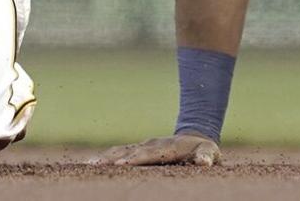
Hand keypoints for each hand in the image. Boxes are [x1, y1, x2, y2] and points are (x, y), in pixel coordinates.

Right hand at [97, 132, 220, 166]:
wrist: (194, 135)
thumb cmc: (203, 149)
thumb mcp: (210, 152)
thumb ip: (207, 157)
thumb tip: (204, 163)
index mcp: (168, 148)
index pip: (150, 154)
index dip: (137, 159)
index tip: (123, 163)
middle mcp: (152, 145)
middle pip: (130, 151)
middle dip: (114, 158)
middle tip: (97, 165)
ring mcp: (144, 146)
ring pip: (121, 150)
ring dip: (105, 157)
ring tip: (89, 164)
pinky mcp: (138, 149)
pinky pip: (119, 152)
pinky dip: (106, 157)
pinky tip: (92, 164)